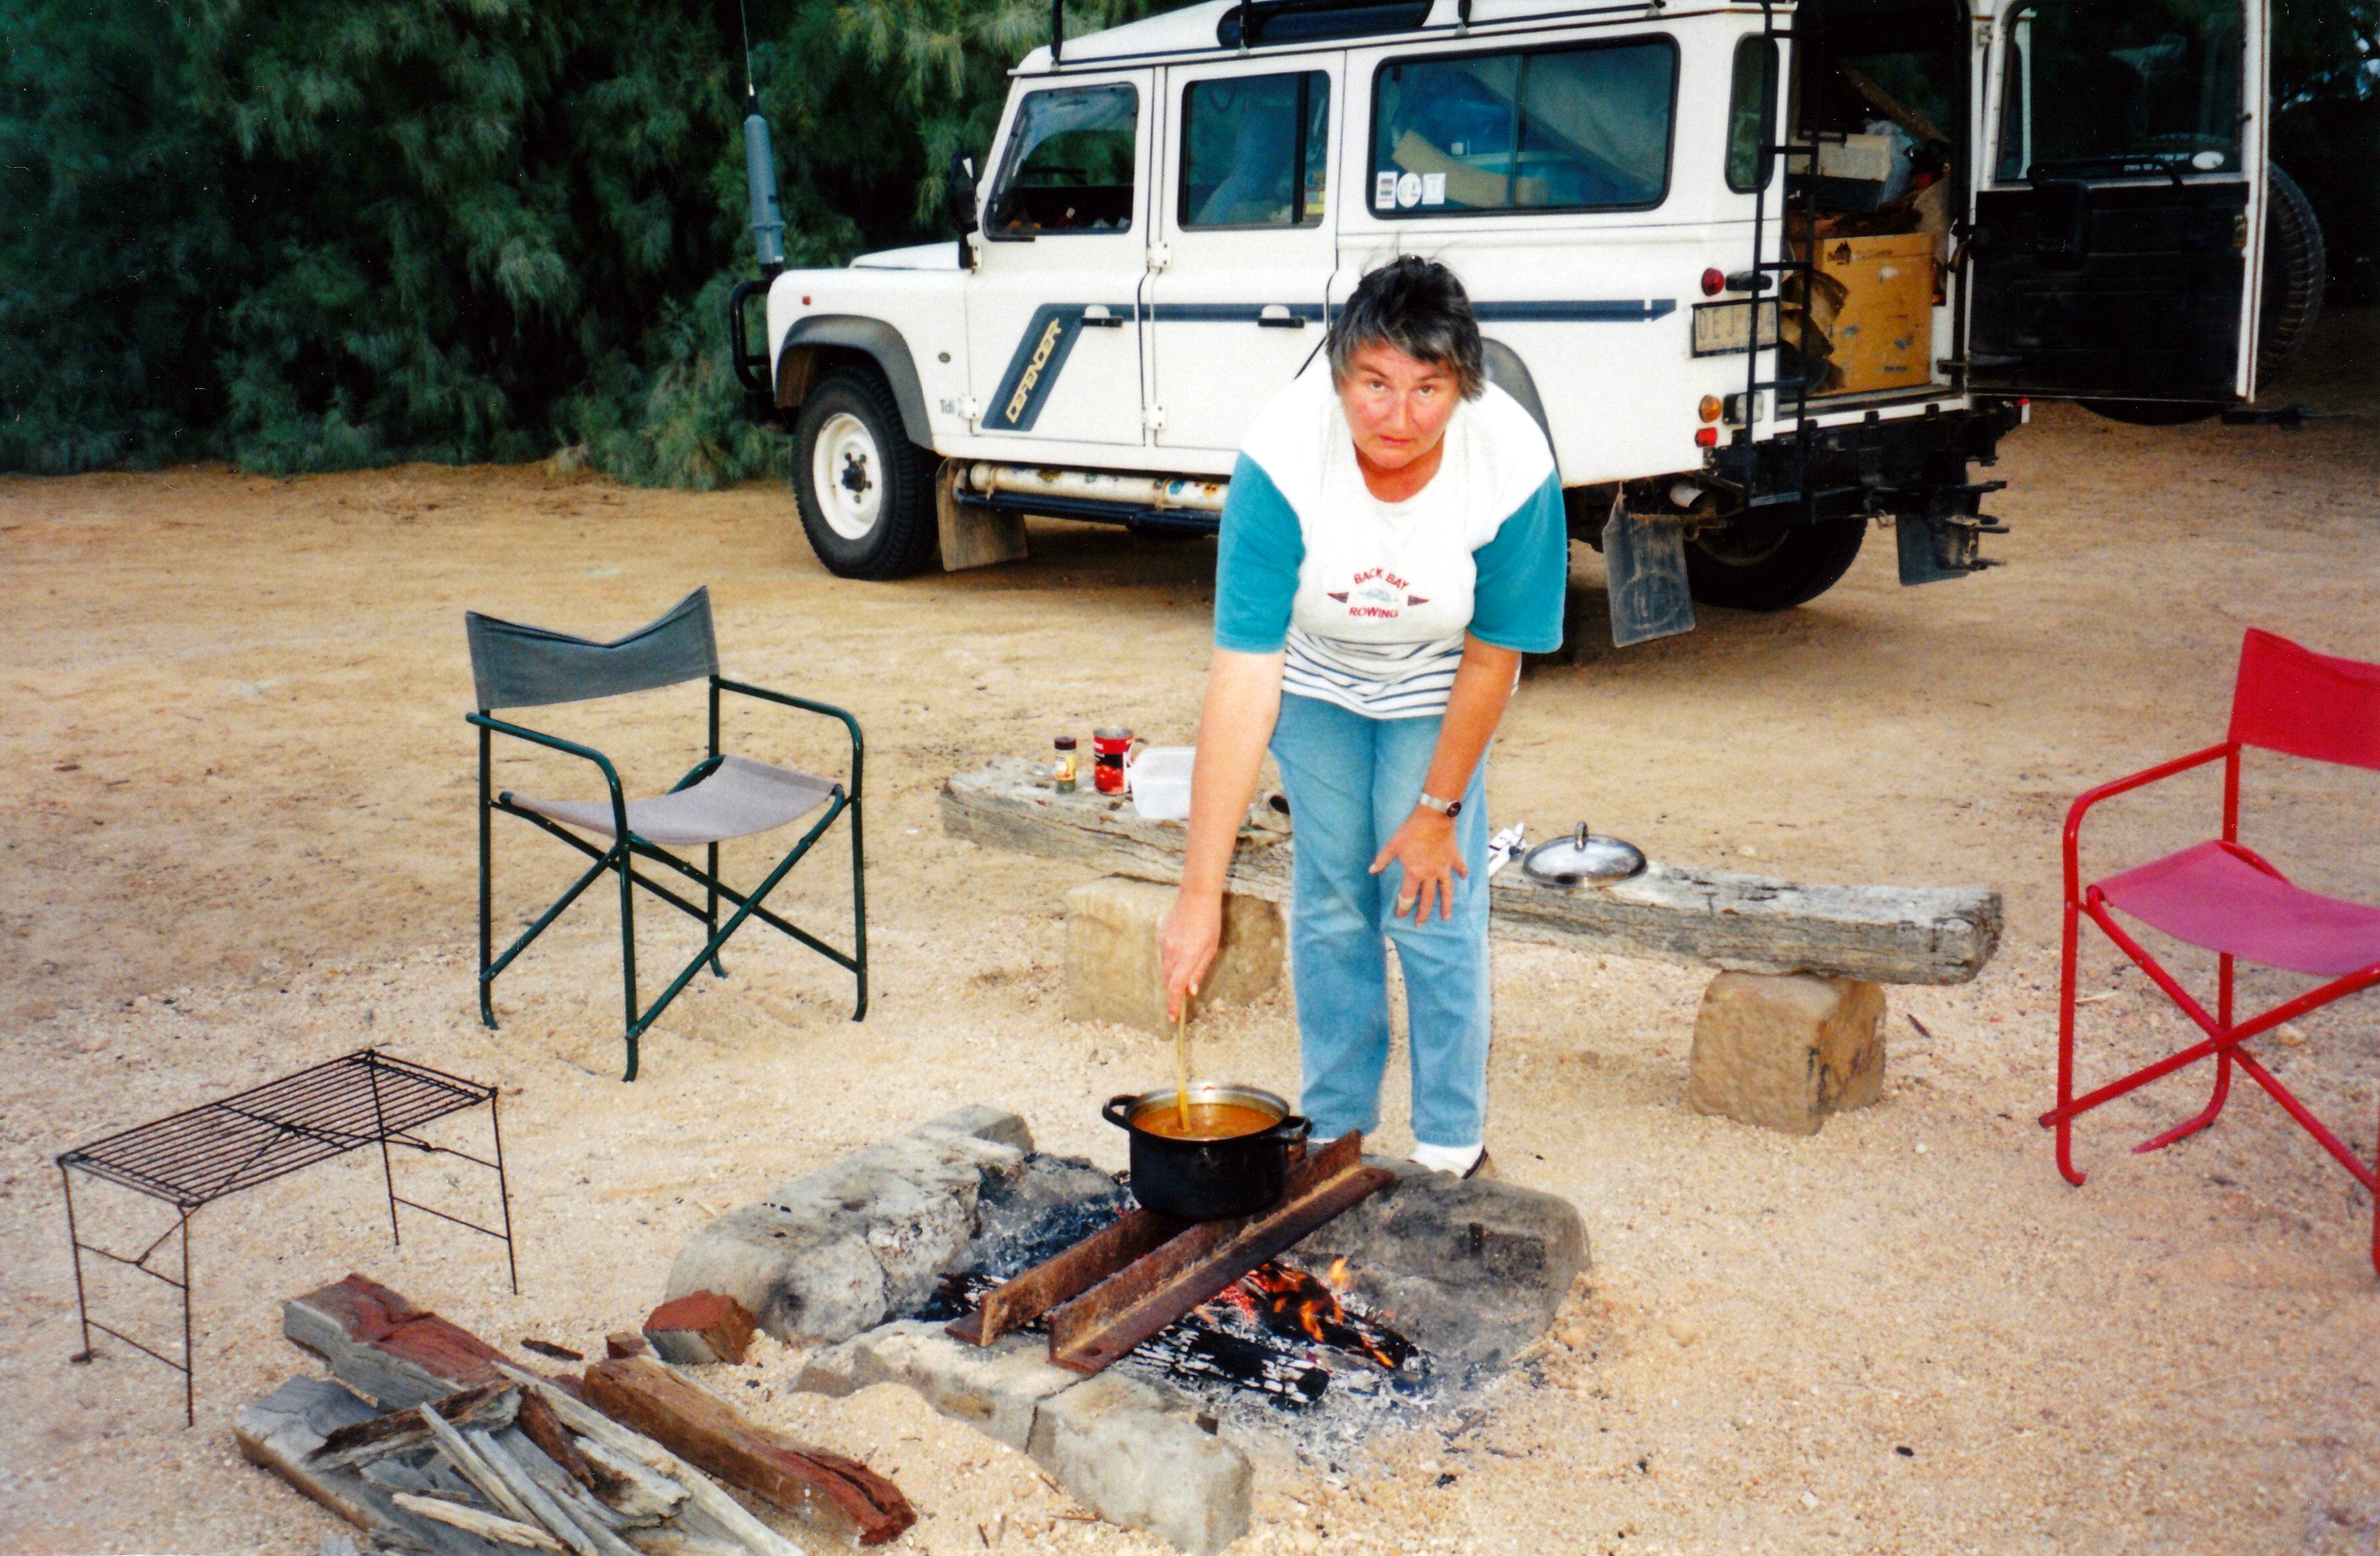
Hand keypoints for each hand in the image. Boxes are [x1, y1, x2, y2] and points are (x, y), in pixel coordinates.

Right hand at [1160, 889, 1220, 1019]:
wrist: (1196, 897)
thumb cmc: (1209, 923)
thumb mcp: (1211, 949)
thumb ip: (1199, 971)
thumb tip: (1190, 991)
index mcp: (1187, 956)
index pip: (1175, 987)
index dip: (1173, 1004)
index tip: (1172, 1017)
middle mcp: (1172, 952)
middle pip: (1168, 981)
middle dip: (1173, 992)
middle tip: (1181, 1000)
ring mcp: (1164, 944)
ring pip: (1165, 969)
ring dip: (1173, 975)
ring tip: (1187, 965)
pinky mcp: (1161, 937)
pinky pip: (1164, 956)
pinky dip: (1171, 961)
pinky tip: (1182, 950)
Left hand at [1370, 808, 1467, 922]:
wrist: (1434, 817)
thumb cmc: (1412, 830)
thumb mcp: (1393, 844)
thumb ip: (1383, 859)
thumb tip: (1372, 870)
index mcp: (1414, 873)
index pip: (1407, 896)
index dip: (1403, 908)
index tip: (1400, 915)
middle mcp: (1430, 875)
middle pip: (1427, 899)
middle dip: (1423, 913)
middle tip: (1420, 924)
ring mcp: (1444, 868)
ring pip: (1447, 891)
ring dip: (1446, 905)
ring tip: (1446, 918)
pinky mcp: (1453, 859)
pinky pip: (1459, 869)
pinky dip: (1462, 873)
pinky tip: (1464, 879)